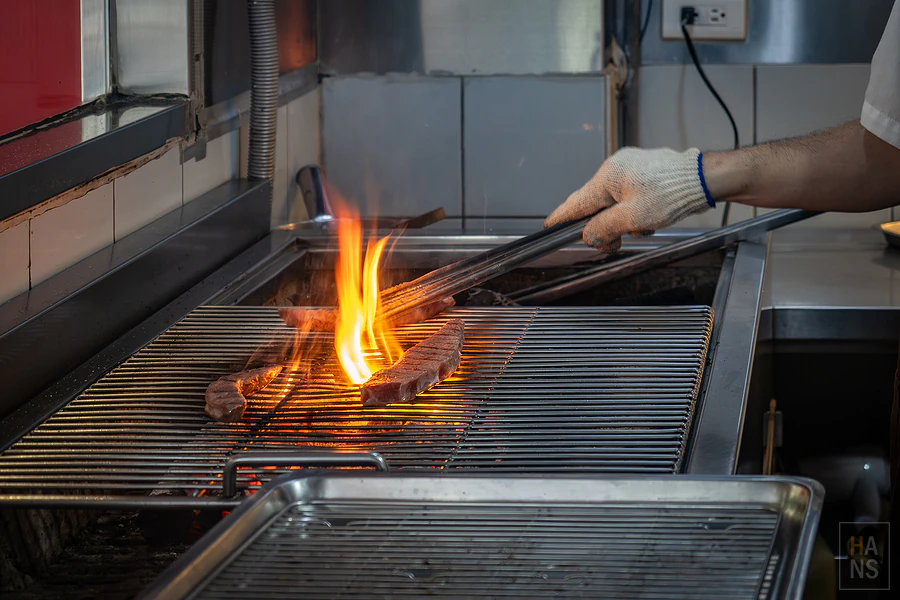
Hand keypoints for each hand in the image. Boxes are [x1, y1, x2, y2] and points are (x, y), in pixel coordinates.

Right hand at [545, 147, 711, 249]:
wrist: (703, 179)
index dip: (562, 218)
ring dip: (624, 221)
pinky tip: (650, 218)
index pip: (576, 202)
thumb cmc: (671, 192)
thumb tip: (589, 236)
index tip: (550, 227)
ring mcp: (631, 169)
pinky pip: (629, 197)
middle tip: (616, 243)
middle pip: (596, 205)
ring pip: (615, 204)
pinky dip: (635, 212)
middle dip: (605, 227)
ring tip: (643, 226)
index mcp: (607, 177)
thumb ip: (605, 229)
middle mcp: (616, 169)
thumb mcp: (633, 218)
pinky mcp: (644, 173)